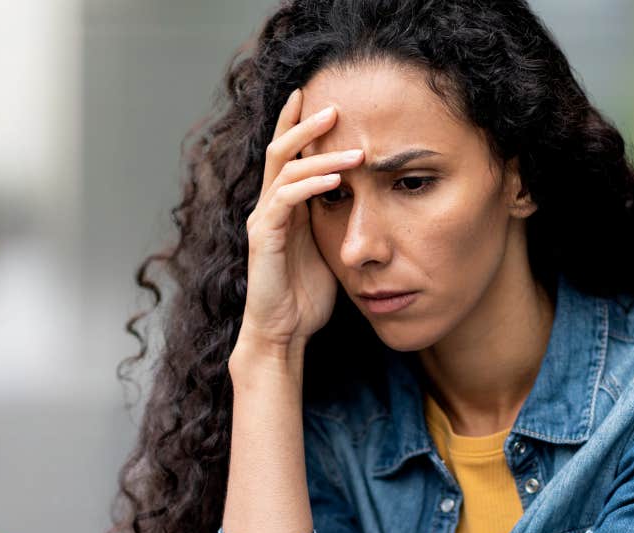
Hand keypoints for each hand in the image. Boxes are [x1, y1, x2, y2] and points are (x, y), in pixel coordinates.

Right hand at [241, 87, 363, 348]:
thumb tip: (370, 199)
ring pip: (285, 171)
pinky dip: (309, 186)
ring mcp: (263, 222)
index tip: (324, 99)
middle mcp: (268, 207)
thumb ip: (338, 221)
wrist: (283, 333)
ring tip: (353, 147)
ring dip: (319, 155)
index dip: (300, 125)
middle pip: (279, 151)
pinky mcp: (264, 240)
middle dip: (305, 125)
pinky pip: (284, 202)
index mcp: (283, 207)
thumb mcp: (329, 249)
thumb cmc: (307, 296)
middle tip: (335, 105)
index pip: (287, 155)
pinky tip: (335, 180)